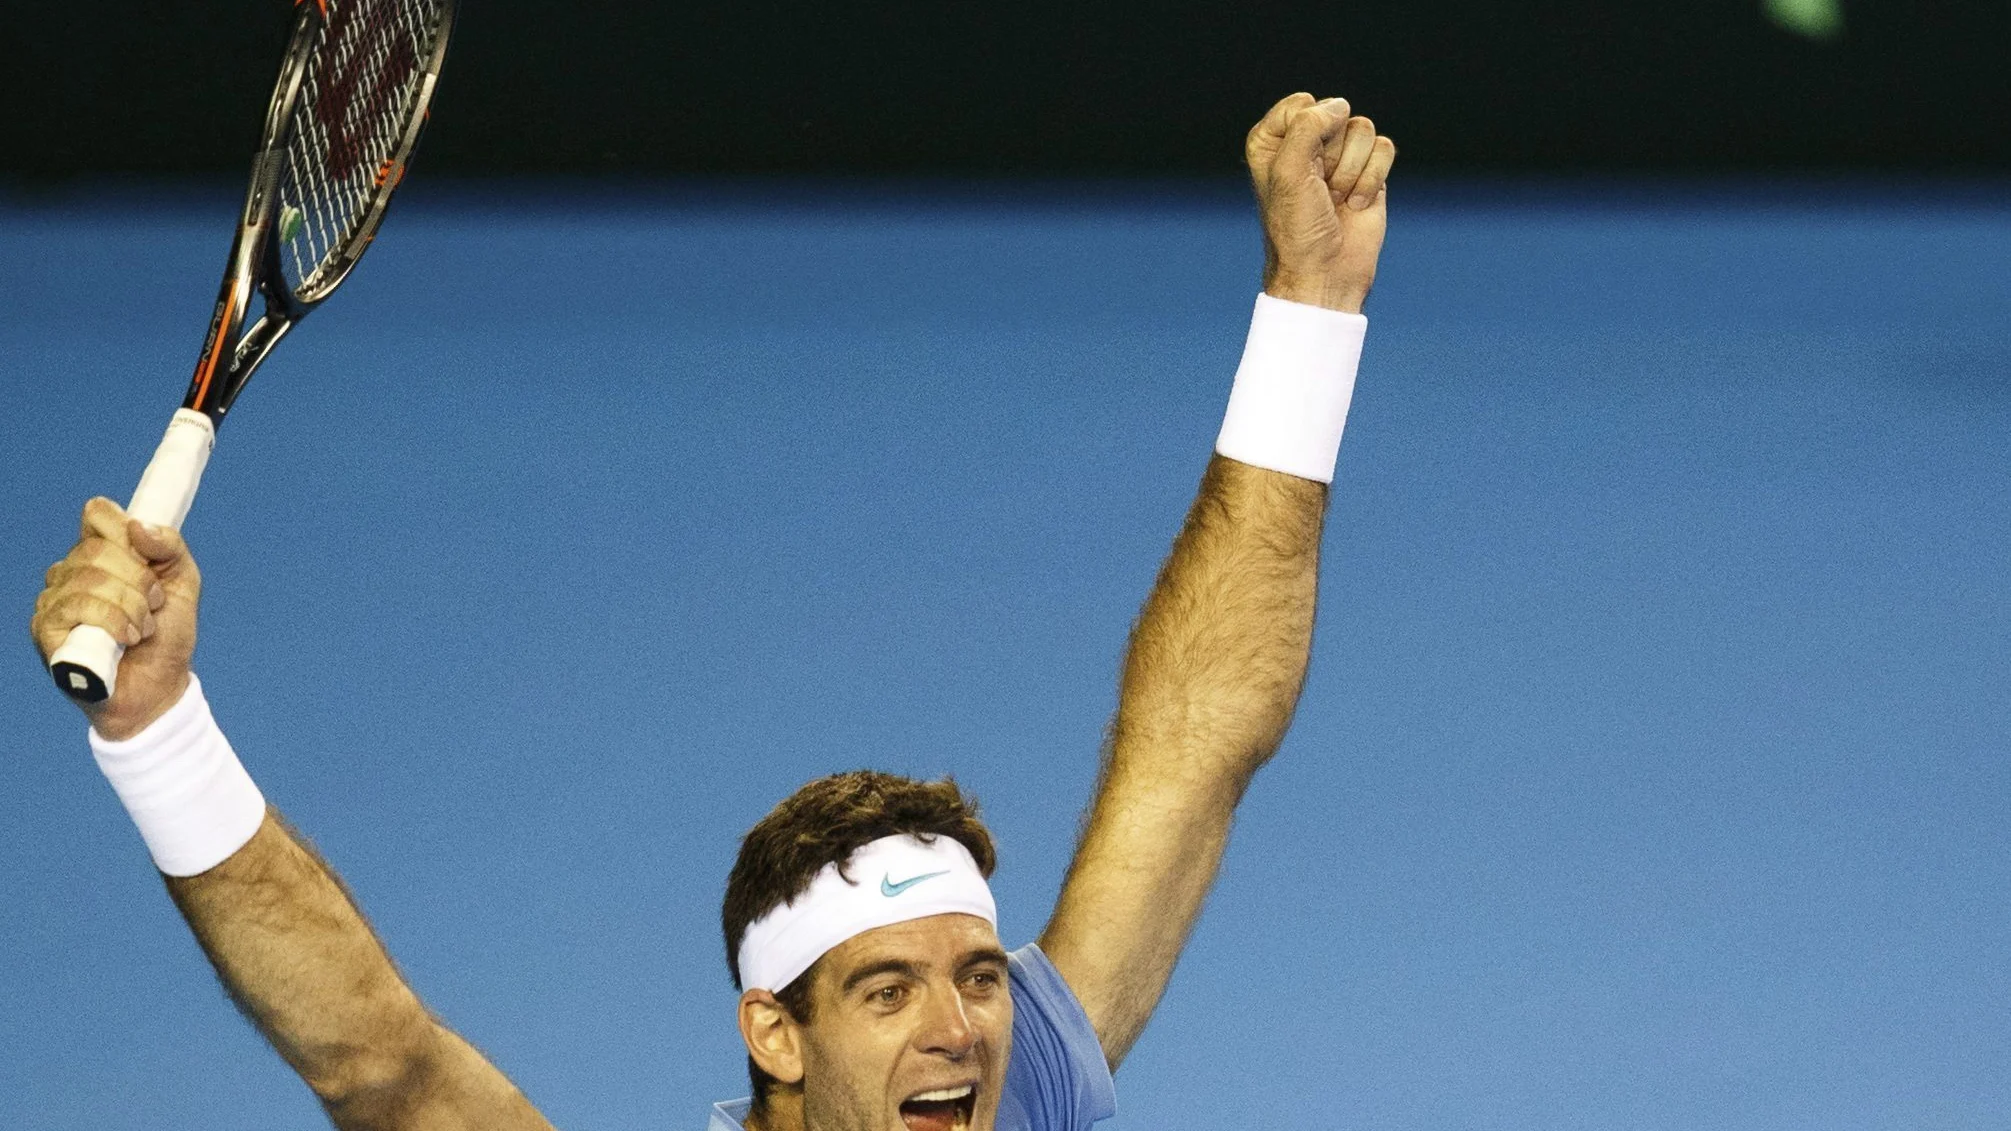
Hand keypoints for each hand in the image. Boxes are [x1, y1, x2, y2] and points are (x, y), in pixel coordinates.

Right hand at [31, 497, 200, 739]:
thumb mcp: (183, 583)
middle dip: (140, 581)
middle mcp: (71, 572)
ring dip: (132, 607)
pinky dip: (114, 622)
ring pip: (90, 578)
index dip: (123, 529)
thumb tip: (137, 526)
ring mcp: (54, 600)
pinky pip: (77, 607)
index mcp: (102, 554)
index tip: (149, 558)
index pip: (97, 514)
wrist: (159, 688)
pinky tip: (127, 640)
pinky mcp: (45, 630)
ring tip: (143, 630)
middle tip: (154, 607)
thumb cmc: (166, 636)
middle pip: (97, 547)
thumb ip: (169, 547)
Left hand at [1246, 93, 1397, 313]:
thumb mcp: (1288, 171)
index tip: (1298, 171)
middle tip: (1319, 190)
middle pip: (1335, 114)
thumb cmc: (1298, 227)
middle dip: (1331, 155)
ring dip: (1351, 171)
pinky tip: (1356, 204)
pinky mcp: (1369, 171)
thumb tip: (1341, 106)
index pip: (1300, 104)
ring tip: (1337, 198)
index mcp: (1273, 140)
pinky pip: (1384, 148)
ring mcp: (1340, 157)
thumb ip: (1307, 125)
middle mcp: (1306, 143)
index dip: (1306, 133)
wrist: (1326, 272)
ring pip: (1362, 129)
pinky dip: (1372, 179)